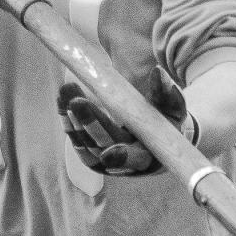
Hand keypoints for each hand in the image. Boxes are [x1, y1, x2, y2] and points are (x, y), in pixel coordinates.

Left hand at [57, 70, 184, 175]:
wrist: (156, 137)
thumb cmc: (168, 122)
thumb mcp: (173, 109)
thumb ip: (167, 93)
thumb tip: (158, 72)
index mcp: (148, 157)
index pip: (134, 159)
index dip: (122, 157)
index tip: (108, 154)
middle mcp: (123, 163)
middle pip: (103, 146)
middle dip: (89, 123)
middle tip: (76, 101)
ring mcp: (104, 160)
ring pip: (85, 143)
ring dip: (73, 118)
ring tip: (66, 91)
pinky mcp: (91, 153)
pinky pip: (77, 138)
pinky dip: (68, 120)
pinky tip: (61, 100)